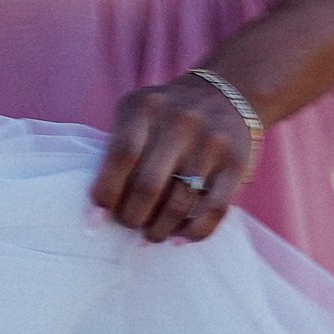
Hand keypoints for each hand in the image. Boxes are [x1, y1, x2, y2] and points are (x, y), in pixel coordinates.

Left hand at [92, 73, 258, 245]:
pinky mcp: (236, 163)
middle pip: (148, 185)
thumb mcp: (137, 115)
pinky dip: (194, 232)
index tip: (97, 219)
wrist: (225, 94)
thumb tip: (99, 216)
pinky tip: (180, 238)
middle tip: (129, 225)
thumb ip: (118, 153)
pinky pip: (215, 210)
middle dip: (132, 217)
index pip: (121, 156)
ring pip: (180, 203)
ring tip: (151, 235)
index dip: (106, 193)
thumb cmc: (165, 117)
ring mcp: (211, 142)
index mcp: (146, 107)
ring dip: (160, 229)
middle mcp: (180, 121)